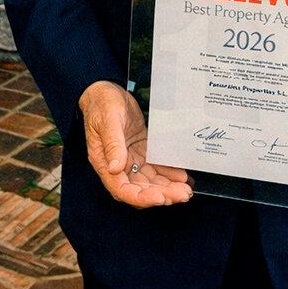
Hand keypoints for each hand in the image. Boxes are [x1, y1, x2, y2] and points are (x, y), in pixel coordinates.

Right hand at [77, 80, 193, 208]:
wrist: (105, 90)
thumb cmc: (101, 103)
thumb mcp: (107, 120)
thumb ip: (112, 144)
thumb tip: (115, 168)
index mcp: (104, 162)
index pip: (122, 189)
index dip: (141, 197)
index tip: (160, 198)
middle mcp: (118, 164)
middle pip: (140, 188)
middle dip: (162, 195)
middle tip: (182, 194)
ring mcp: (131, 159)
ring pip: (150, 181)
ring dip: (168, 187)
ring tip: (185, 189)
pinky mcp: (140, 151)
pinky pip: (155, 167)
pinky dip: (169, 173)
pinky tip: (182, 176)